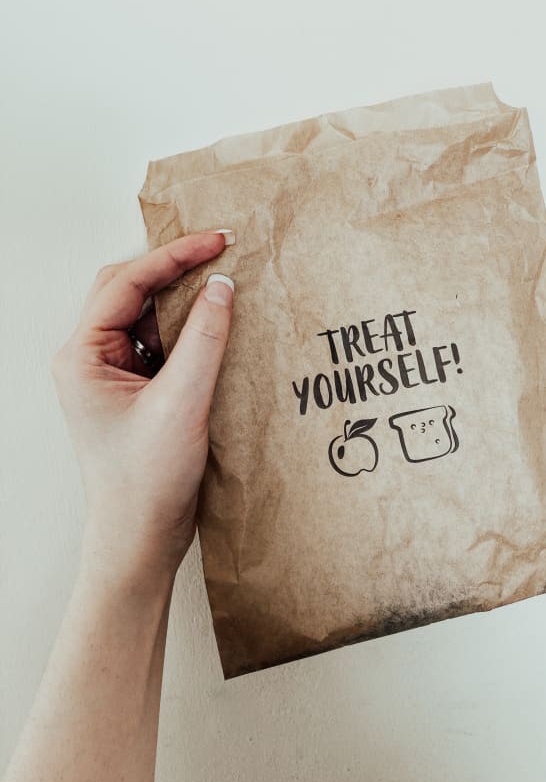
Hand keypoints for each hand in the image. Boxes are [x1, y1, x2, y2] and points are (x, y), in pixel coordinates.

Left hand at [52, 231, 234, 592]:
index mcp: (83, 356)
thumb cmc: (145, 483)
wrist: (140, 540)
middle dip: (175, 272)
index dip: (173, 256)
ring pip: (147, 317)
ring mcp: (113, 375)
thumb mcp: (183, 402)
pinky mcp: (136, 391)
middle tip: (222, 255)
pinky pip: (162, 345)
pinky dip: (189, 333)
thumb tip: (221, 286)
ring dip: (184, 303)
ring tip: (226, 292)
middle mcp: (91, 359)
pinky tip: (219, 332)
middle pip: (130, 291)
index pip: (126, 283)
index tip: (217, 241)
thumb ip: (205, 338)